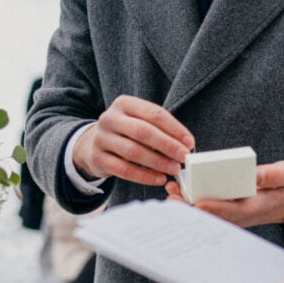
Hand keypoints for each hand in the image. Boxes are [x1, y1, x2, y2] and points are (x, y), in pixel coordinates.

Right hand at [73, 95, 194, 186]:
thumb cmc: (126, 133)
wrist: (93, 145)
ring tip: (173, 169)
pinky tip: (159, 179)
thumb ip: (160, 129)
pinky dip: (144, 176)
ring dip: (157, 162)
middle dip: (167, 145)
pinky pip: (124, 170)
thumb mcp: (139, 122)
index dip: (174, 128)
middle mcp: (110, 118)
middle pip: (143, 131)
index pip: (154, 113)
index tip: (189, 142)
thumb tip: (186, 145)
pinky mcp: (97, 158)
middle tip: (183, 157)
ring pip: (133, 151)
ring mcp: (101, 138)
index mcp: (124, 103)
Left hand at [164, 161, 283, 227]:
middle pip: (213, 215)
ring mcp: (234, 214)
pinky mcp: (228, 209)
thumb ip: (272, 175)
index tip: (198, 203)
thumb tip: (255, 175)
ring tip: (171, 190)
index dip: (215, 208)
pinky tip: (178, 190)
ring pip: (207, 213)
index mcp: (256, 206)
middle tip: (173, 196)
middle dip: (192, 207)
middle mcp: (241, 214)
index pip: (233, 210)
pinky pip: (208, 208)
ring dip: (188, 204)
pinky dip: (192, 200)